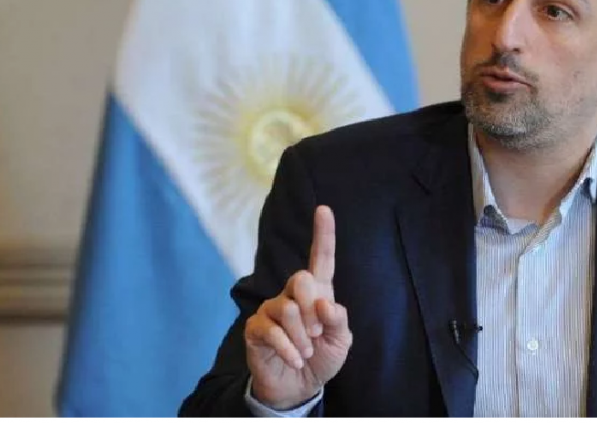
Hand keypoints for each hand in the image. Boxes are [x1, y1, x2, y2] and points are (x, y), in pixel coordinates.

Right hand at [244, 205, 352, 409]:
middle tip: (316, 334)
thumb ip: (338, 320)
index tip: (324, 209)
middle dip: (312, 309)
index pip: (321, 259)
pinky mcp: (256, 328)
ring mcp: (271, 309)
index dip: (323, 234)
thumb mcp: (341, 341)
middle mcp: (292, 295)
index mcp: (318, 292)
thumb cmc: (321, 358)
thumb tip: (324, 303)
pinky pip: (272, 331)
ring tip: (305, 352)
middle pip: (301, 279)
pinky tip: (294, 359)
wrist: (298, 387)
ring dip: (302, 336)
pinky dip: (289, 349)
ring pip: (287, 309)